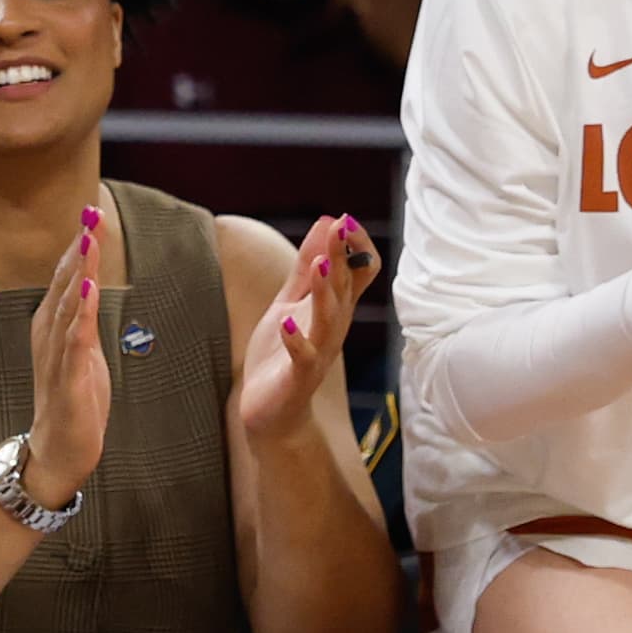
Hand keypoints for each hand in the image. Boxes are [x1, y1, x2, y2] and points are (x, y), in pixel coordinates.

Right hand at [22, 202, 112, 504]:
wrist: (58, 451)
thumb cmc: (72, 399)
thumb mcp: (80, 349)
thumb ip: (82, 316)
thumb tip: (88, 280)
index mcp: (52, 327)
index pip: (66, 278)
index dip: (78, 246)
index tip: (91, 213)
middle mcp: (49, 336)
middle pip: (64, 284)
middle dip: (78, 249)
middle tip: (90, 214)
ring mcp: (57, 357)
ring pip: (67, 306)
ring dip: (77, 272)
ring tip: (87, 241)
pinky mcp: (68, 380)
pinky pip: (74, 343)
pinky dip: (80, 316)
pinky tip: (87, 293)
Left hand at [236, 213, 376, 444]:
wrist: (271, 412)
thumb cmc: (282, 355)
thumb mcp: (291, 303)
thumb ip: (305, 266)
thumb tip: (327, 220)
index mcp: (334, 308)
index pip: (360, 272)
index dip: (356, 247)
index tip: (345, 220)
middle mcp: (334, 328)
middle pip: (345, 288)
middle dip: (341, 257)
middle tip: (339, 226)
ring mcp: (318, 352)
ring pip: (329, 319)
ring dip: (326, 292)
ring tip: (320, 265)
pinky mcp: (299, 377)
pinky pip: (304, 358)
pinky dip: (297, 341)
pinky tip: (286, 325)